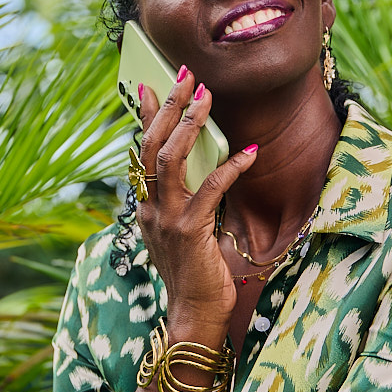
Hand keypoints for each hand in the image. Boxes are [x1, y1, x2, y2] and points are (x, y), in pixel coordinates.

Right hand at [137, 68, 256, 335]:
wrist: (193, 315)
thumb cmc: (195, 275)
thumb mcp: (183, 231)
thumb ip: (184, 200)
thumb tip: (204, 165)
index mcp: (146, 207)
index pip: (141, 152)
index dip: (144, 116)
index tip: (148, 85)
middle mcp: (150, 208)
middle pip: (152, 145)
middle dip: (168, 106)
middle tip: (184, 76)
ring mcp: (167, 219)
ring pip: (170, 158)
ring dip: (189, 123)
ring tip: (206, 97)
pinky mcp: (190, 231)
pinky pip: (210, 188)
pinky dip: (231, 166)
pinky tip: (250, 151)